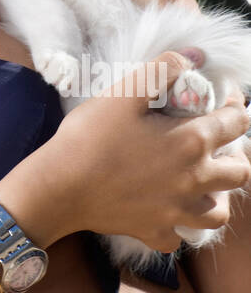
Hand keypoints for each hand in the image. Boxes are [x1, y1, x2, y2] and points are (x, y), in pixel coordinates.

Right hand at [29, 52, 250, 248]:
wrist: (60, 186)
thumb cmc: (90, 136)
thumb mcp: (124, 92)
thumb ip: (163, 69)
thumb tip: (192, 57)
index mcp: (190, 142)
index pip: (237, 124)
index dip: (236, 108)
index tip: (226, 101)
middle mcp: (193, 180)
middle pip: (239, 172)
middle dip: (236, 153)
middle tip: (216, 143)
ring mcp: (176, 211)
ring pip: (219, 213)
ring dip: (218, 195)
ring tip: (202, 181)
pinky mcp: (154, 232)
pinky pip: (179, 236)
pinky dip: (178, 225)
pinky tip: (166, 211)